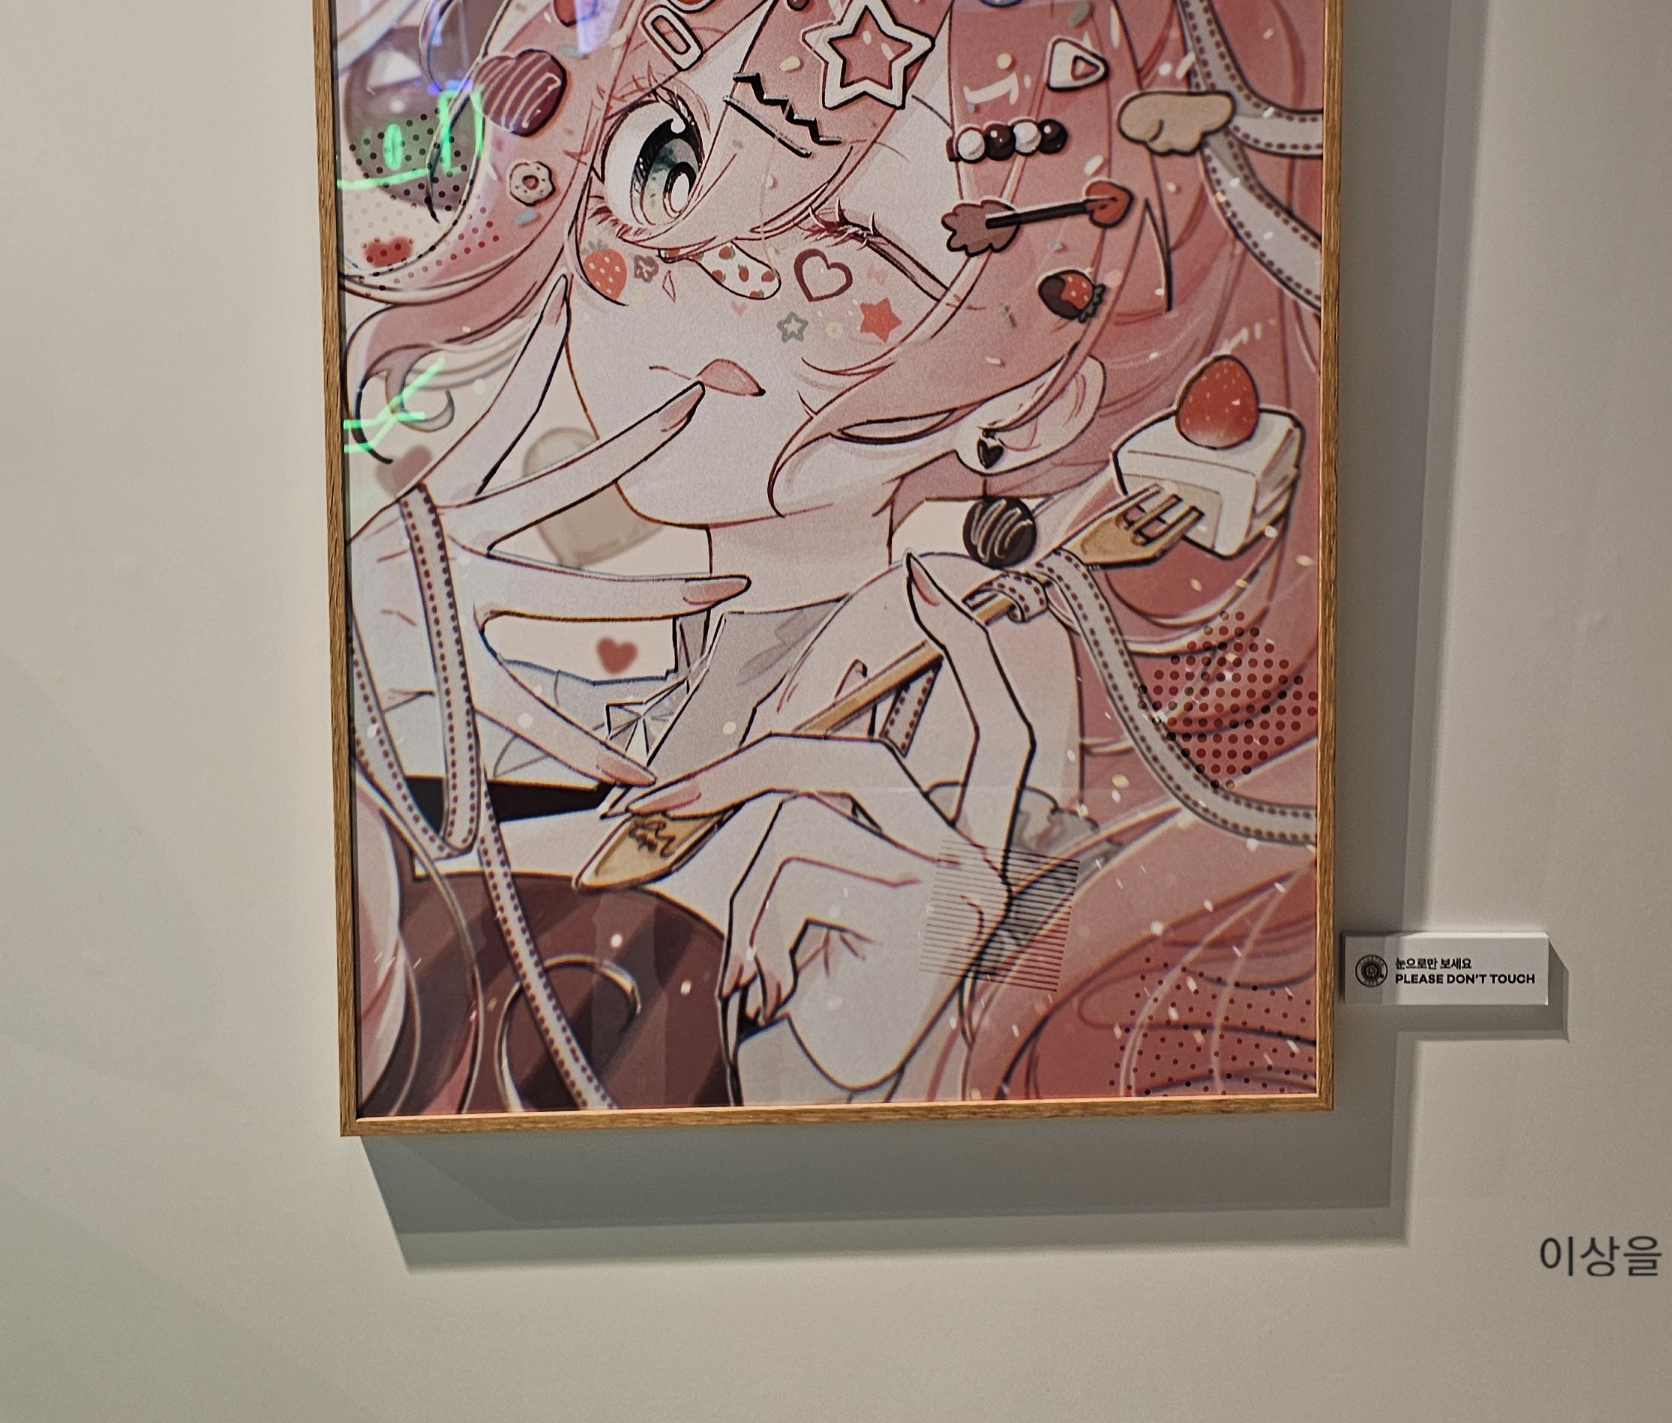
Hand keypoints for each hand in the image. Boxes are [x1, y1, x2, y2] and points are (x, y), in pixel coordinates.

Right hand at [351, 283, 744, 788]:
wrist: (271, 664)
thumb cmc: (328, 608)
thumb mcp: (375, 552)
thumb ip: (420, 525)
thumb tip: (446, 499)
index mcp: (433, 509)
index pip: (495, 421)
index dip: (532, 362)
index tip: (566, 304)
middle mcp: (451, 545)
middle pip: (560, 485)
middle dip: (634, 445)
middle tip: (696, 403)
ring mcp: (456, 605)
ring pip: (571, 593)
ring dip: (657, 592)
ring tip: (725, 586)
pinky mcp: (448, 671)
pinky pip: (529, 712)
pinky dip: (579, 745)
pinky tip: (628, 768)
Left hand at [627, 557, 1033, 1091]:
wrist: (831, 1094)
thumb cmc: (825, 982)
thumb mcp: (828, 882)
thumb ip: (831, 804)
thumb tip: (812, 701)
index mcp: (970, 842)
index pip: (997, 727)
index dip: (969, 648)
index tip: (927, 578)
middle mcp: (979, 862)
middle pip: (865, 758)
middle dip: (760, 762)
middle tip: (674, 790)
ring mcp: (953, 889)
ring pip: (807, 817)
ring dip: (751, 885)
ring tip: (763, 957)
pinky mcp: (917, 921)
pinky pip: (795, 872)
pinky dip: (760, 925)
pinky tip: (780, 983)